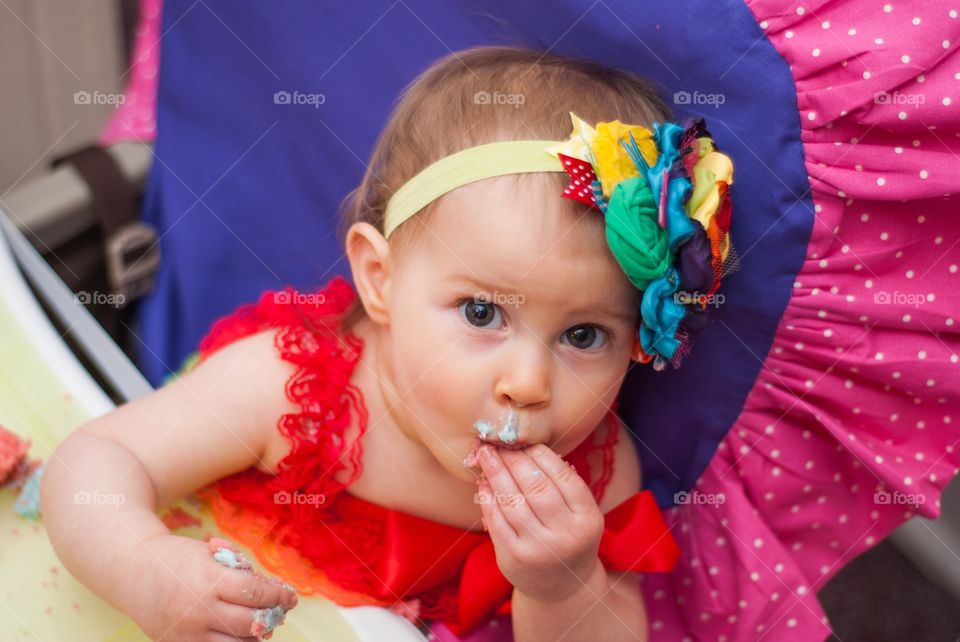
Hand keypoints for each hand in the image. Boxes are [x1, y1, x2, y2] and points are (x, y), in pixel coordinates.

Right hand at [122, 533, 297, 640]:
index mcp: (208, 580)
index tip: (289, 595)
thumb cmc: (179, 558)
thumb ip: (240, 572)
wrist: (134, 573)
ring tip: (262, 623)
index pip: (255, 593)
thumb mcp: (211, 554)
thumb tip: (272, 592)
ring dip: (255, 635)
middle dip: (271, 616)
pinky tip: (239, 633)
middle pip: (249, 623)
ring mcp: (187, 633)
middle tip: (280, 610)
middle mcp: (198, 610)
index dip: (277, 595)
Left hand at [476, 443, 604, 602]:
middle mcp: (566, 535)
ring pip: (513, 502)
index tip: (524, 441)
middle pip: (536, 487)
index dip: (541, 455)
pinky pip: (497, 521)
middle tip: (498, 442)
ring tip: (485, 455)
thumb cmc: (569, 537)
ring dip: (496, 474)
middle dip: (514, 459)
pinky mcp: (514, 558)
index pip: (563, 477)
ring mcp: (539, 549)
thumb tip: (528, 446)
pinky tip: (483, 482)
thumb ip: (563, 484)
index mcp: (587, 519)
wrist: (562, 586)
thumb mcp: (579, 514)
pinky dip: (488, 498)